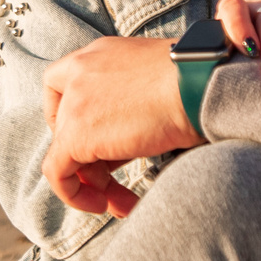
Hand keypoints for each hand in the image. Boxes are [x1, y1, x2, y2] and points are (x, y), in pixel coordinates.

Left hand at [42, 37, 203, 215]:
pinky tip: (108, 206)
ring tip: (121, 203)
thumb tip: (129, 136)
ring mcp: (74, 103)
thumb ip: (131, 102)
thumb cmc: (199, 83)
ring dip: (93, 183)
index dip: (70, 115)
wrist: (202, 85)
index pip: (63, 84)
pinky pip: (58, 174)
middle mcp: (80, 72)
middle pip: (63, 122)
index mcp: (99, 54)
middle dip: (86, 155)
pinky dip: (76, 195)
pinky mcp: (76, 134)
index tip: (97, 138)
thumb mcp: (157, 82)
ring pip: (64, 152)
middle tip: (111, 177)